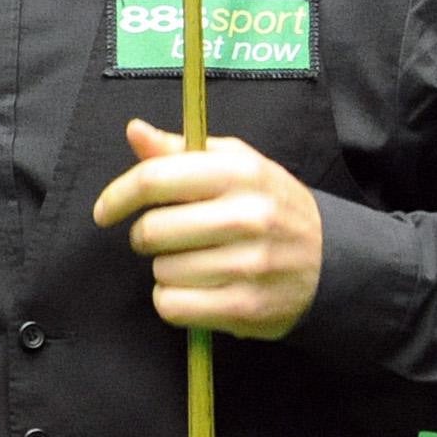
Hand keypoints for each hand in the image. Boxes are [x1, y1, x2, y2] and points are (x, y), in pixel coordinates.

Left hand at [90, 118, 323, 337]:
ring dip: (167, 270)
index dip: (118, 196)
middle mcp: (247, 216)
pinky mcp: (245, 307)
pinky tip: (199, 289)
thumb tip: (134, 130)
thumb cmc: (271, 206)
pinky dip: (174, 301)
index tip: (105, 211)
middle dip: (148, 237)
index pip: (155, 179)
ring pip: (161, 271)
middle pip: (152, 231)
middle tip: (170, 238)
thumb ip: (180, 150)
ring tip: (199, 262)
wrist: (332, 261)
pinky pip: (173, 306)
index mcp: (239, 172)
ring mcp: (248, 264)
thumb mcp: (235, 164)